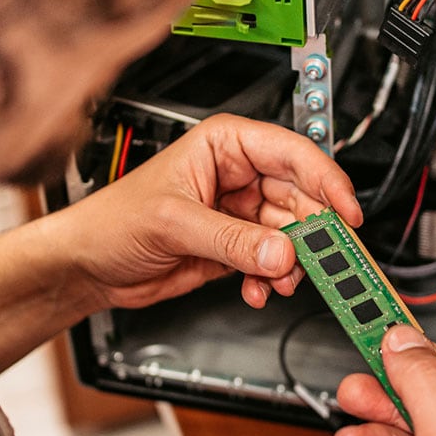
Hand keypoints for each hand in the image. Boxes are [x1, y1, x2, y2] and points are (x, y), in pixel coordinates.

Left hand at [60, 113, 361, 310]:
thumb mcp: (175, 222)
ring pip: (292, 235)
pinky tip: (258, 289)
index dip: (325, 180)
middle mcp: (238, 175)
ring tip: (280, 280)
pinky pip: (274, 261)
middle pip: (301, 198)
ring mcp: (240, 213)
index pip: (291, 153)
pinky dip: (272, 279)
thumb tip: (279, 251)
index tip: (345, 212)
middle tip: (325, 260)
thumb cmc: (113, 220)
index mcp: (225, 145)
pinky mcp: (237, 247)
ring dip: (293, 263)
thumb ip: (231, 238)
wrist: (90, 263)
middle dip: (312, 233)